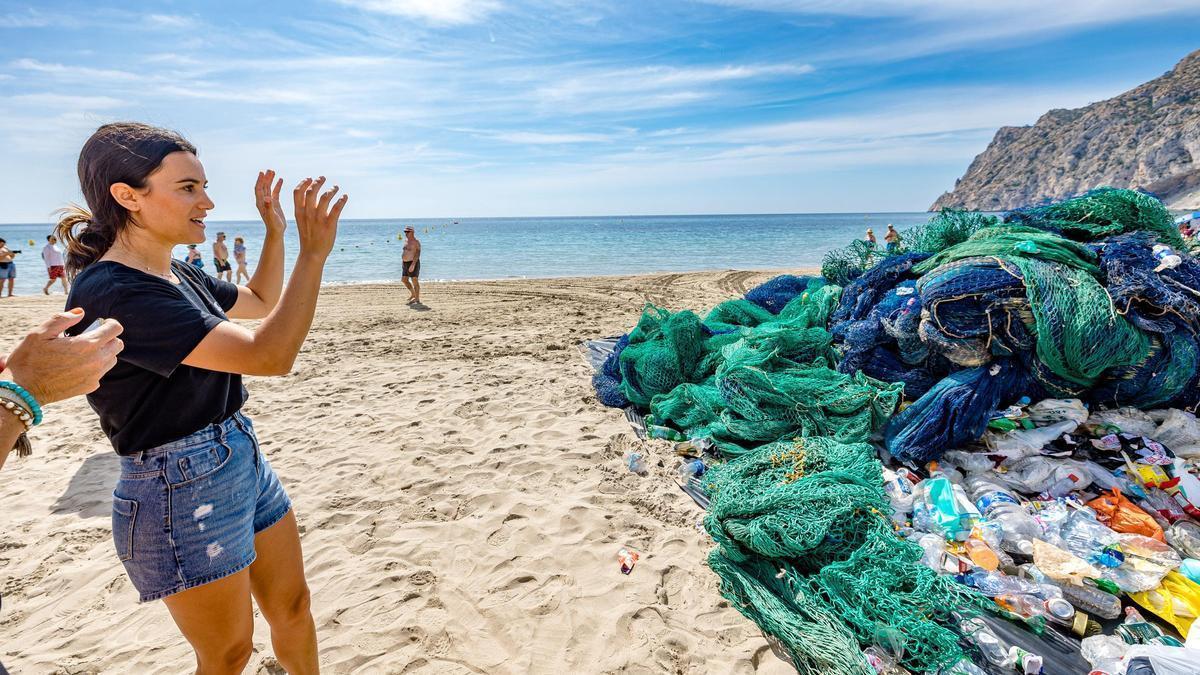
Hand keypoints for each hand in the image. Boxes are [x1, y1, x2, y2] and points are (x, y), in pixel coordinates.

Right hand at [0, 309, 123, 404]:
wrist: (24, 390)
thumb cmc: (29, 359)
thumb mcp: (40, 333)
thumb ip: (63, 319)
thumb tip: (80, 313)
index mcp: (87, 345)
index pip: (115, 329)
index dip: (109, 323)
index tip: (101, 323)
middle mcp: (96, 361)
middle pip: (117, 344)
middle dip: (108, 338)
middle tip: (90, 336)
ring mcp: (94, 376)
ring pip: (111, 359)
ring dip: (103, 352)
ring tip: (82, 351)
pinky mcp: (90, 387)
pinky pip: (101, 373)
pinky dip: (94, 367)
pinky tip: (77, 365)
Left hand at [255, 169, 286, 233]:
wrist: (276, 232)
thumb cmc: (274, 226)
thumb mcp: (272, 216)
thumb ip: (269, 206)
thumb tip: (267, 198)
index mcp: (261, 203)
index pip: (259, 189)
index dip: (260, 181)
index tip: (262, 173)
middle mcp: (263, 201)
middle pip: (263, 186)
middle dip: (265, 178)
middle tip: (270, 170)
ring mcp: (269, 202)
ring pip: (268, 188)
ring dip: (270, 180)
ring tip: (273, 172)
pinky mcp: (275, 203)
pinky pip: (275, 192)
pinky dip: (277, 185)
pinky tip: (281, 180)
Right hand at [292, 176, 347, 259]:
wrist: (312, 253)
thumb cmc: (308, 236)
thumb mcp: (301, 221)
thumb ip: (304, 208)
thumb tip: (310, 194)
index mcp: (299, 212)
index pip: (297, 192)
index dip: (303, 183)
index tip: (310, 178)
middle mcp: (308, 213)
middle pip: (311, 191)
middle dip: (318, 182)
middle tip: (323, 178)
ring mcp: (319, 219)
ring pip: (325, 197)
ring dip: (331, 190)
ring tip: (336, 187)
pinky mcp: (329, 224)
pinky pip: (336, 208)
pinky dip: (342, 200)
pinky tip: (345, 197)